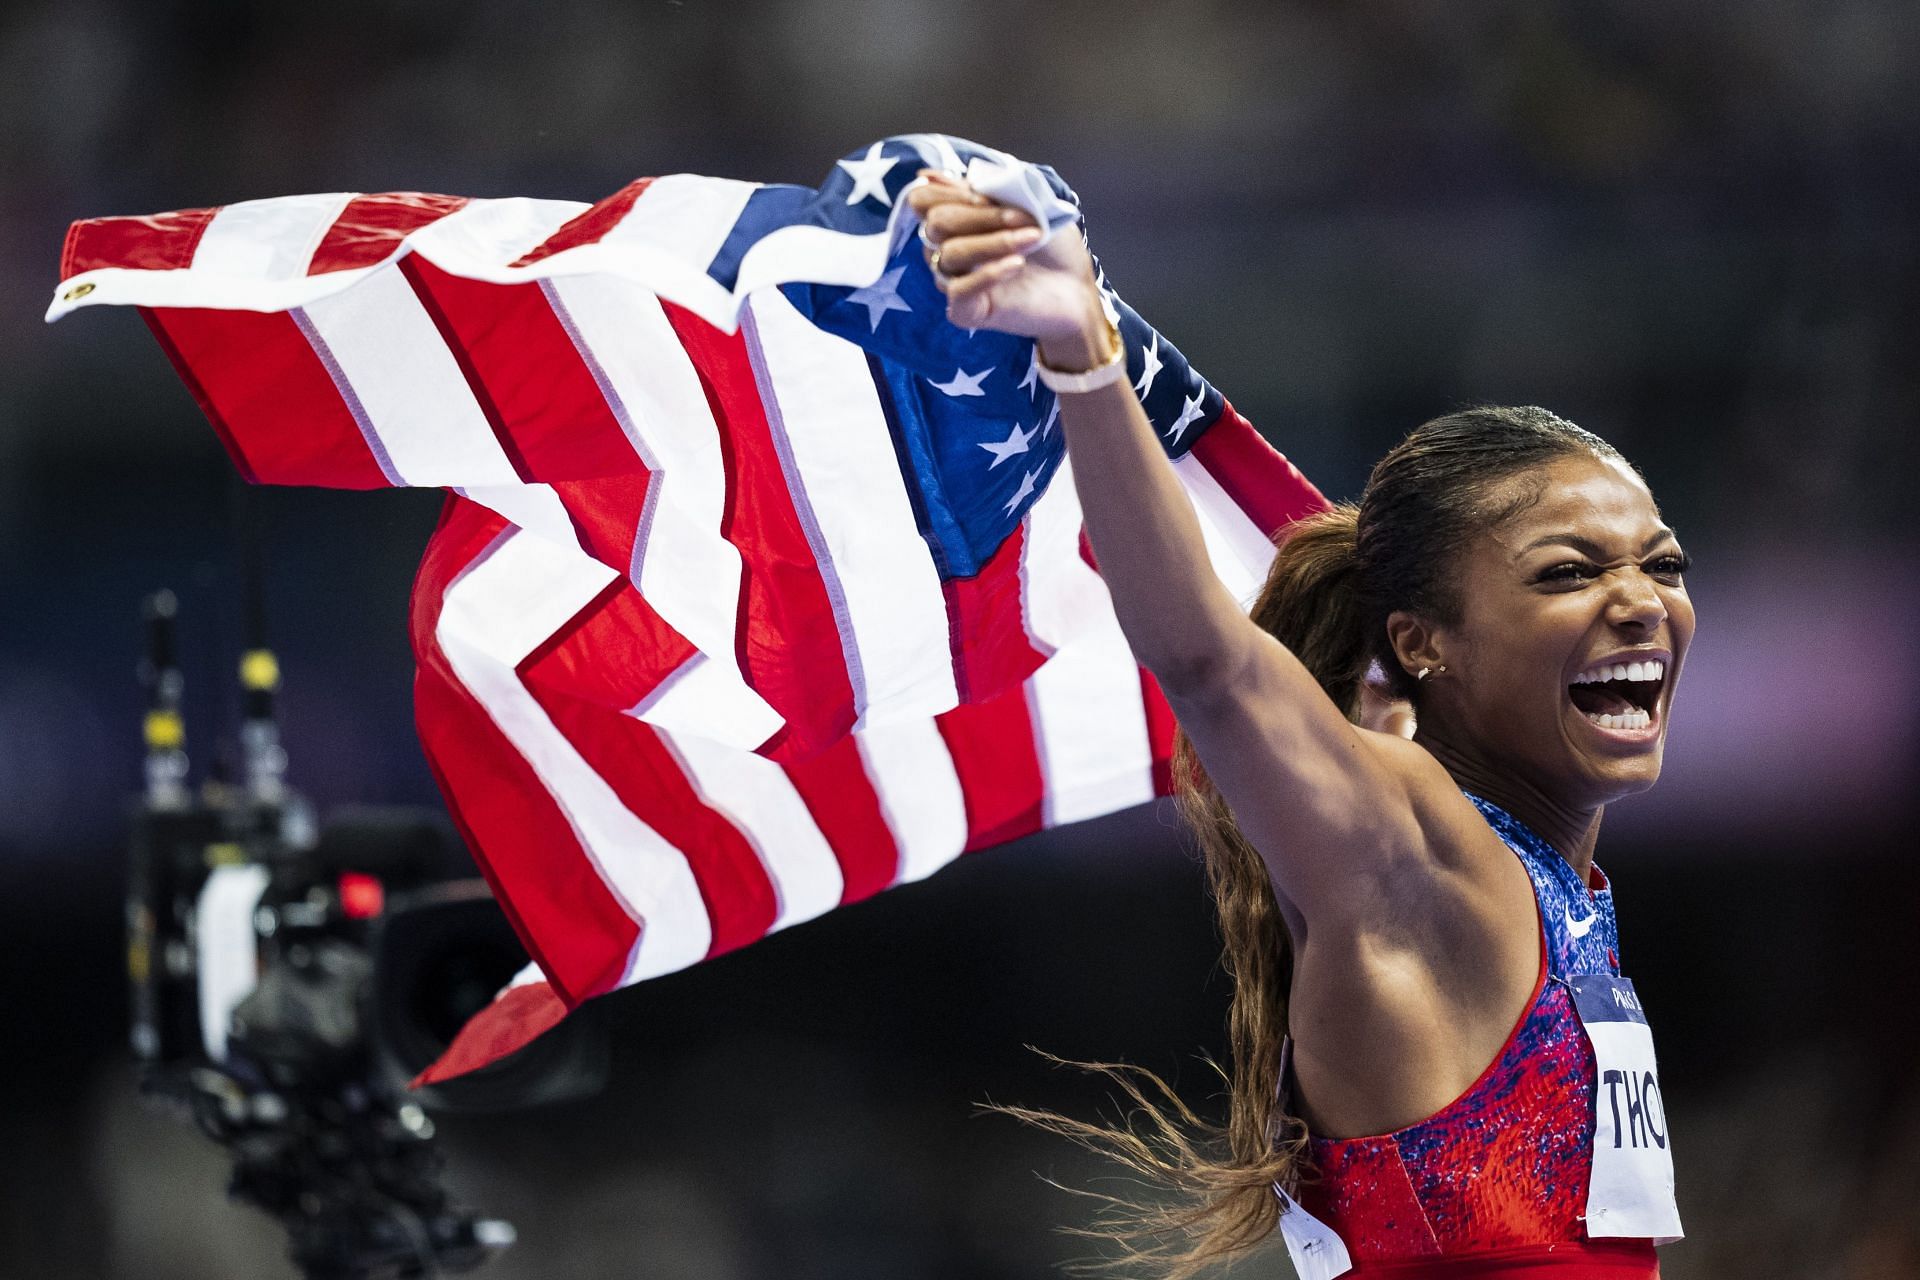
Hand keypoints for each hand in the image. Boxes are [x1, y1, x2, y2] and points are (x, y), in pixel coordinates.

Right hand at [905, 171, 1111, 367]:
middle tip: (1023, 218)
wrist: (1077, 287)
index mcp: (955, 219)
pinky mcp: (965, 311)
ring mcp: (954, 280)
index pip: (922, 200)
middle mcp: (946, 248)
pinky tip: (1017, 266)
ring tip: (1032, 239)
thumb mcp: (1024, 203)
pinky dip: (989, 274)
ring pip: (950, 254)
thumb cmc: (1052, 246)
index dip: (949, 193)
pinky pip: (959, 290)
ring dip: (995, 241)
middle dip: (981, 215)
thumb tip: (930, 175)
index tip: (987, 195)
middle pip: (936, 224)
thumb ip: (984, 188)